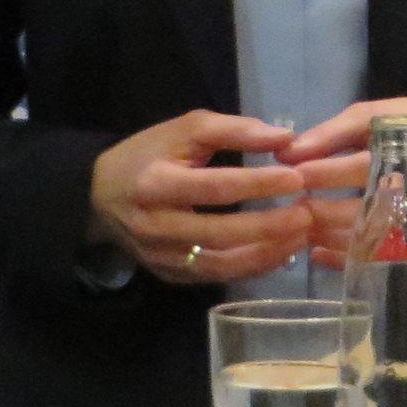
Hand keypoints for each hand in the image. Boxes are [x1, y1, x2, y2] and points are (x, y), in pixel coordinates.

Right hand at [88, 110, 309, 286]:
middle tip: (307, 213)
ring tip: (302, 236)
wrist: (98, 195)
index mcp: (156, 183)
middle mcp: (156, 226)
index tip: (296, 178)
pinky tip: (279, 252)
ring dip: (266, 253)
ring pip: (220, 263)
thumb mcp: (183, 129)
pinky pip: (216, 277)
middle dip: (268, 226)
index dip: (257, 184)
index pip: (215, 187)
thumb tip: (285, 138)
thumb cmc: (148, 155)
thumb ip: (234, 130)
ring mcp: (161, 257)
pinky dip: (250, 267)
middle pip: (219, 233)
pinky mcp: (168, 276)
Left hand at [275, 97, 406, 270]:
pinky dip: (343, 259)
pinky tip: (316, 252)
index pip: (362, 167)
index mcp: (405, 154)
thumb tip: (286, 153)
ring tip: (298, 226)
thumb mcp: (372, 116)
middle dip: (323, 211)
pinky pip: (377, 257)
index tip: (291, 173)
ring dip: (329, 236)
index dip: (324, 172)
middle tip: (292, 206)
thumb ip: (329, 135)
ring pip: (370, 240)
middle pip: (365, 211)